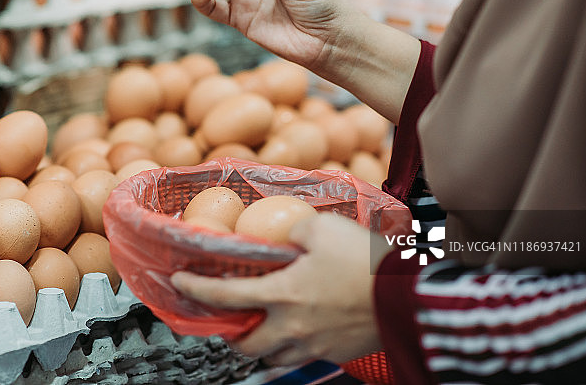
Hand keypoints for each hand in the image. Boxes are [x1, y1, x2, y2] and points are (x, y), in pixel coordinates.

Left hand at [170, 213, 390, 366]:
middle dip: (230, 334)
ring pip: (274, 357)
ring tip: (263, 326)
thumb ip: (293, 229)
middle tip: (229, 318)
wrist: (407, 296)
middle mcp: (292, 327)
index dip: (195, 289)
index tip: (178, 282)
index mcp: (282, 295)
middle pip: (245, 344)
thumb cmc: (365, 261)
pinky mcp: (336, 352)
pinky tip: (300, 329)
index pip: (224, 296)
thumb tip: (285, 232)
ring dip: (262, 344)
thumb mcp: (322, 227)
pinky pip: (303, 357)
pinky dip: (293, 346)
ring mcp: (314, 344)